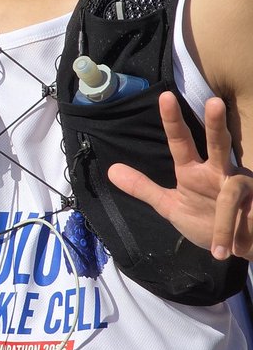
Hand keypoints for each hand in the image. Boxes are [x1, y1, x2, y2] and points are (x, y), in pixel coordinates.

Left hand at [109, 92, 252, 259]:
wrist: (233, 249)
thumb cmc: (203, 221)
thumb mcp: (170, 206)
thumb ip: (144, 188)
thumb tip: (111, 169)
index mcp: (195, 171)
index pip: (181, 142)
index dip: (172, 121)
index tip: (164, 97)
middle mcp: (220, 172)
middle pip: (218, 143)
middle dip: (216, 124)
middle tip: (215, 102)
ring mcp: (242, 186)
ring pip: (234, 190)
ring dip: (225, 223)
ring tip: (221, 250)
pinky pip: (243, 215)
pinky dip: (232, 236)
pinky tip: (228, 253)